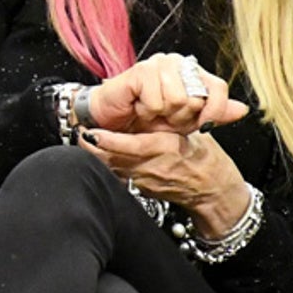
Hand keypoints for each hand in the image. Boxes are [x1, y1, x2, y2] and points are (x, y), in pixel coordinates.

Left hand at [81, 128, 252, 235]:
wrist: (213, 191)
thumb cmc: (205, 159)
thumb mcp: (190, 135)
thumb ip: (170, 121)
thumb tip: (151, 102)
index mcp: (167, 149)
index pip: (133, 145)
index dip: (110, 140)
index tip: (93, 131)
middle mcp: (152, 167)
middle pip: (113, 159)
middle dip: (92, 148)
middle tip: (78, 134)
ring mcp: (144, 180)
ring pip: (111, 168)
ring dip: (95, 156)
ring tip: (81, 141)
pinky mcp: (140, 189)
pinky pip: (117, 176)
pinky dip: (106, 165)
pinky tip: (96, 156)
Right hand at [85, 52, 248, 134]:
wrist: (113, 122)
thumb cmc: (147, 119)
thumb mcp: (187, 121)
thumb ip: (214, 113)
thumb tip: (243, 109)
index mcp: (192, 72)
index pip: (218, 88)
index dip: (213, 111)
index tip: (201, 125)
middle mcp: (178, 63)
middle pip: (197, 97)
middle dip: (180, 117)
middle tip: (164, 117)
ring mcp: (159, 64)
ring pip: (178, 99)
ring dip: (162, 115)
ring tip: (150, 112)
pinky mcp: (141, 70)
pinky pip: (157, 100)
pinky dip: (147, 111)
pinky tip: (138, 107)